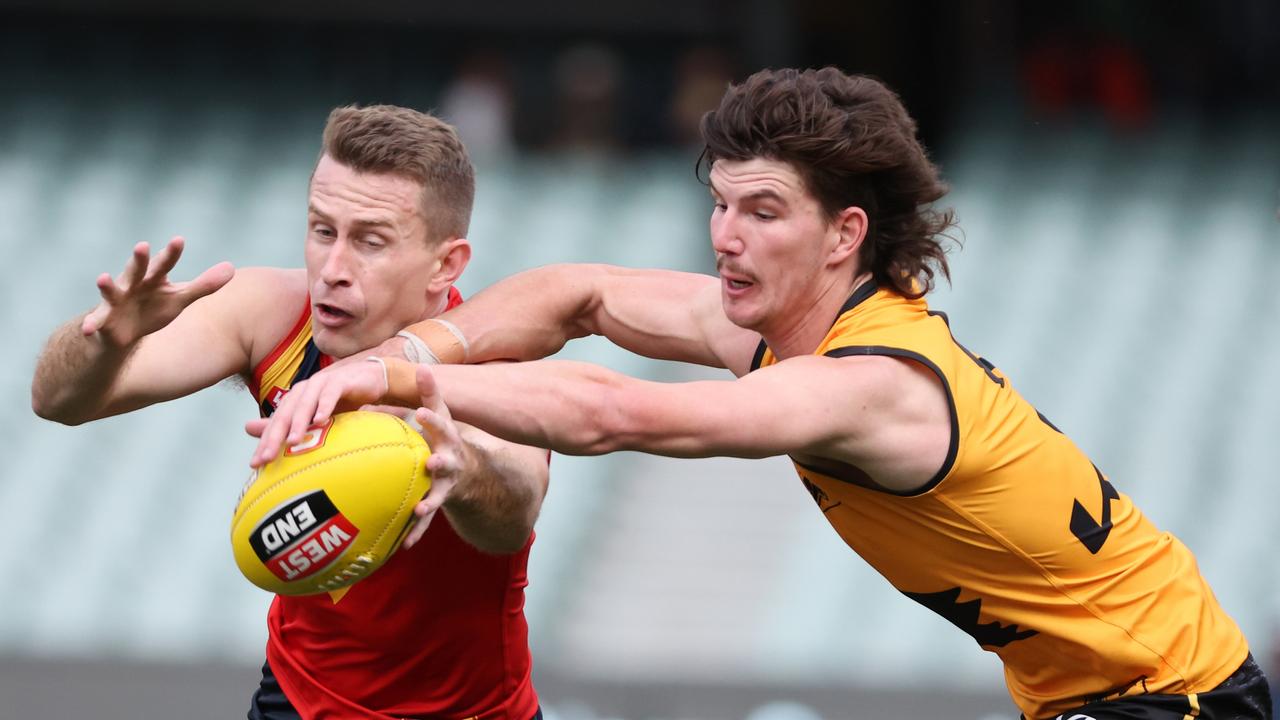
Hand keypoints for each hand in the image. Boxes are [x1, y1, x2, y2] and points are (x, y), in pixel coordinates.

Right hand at [82, 237, 233, 347]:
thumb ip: (203, 285)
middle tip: (142, 245)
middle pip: (136, 270)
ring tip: (102, 278)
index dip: (171, 253)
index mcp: (153, 277)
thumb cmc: (154, 307)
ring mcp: (116, 300)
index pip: (164, 263)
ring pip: (111, 291)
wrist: (124, 330)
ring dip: (106, 285)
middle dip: (138, 259)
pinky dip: (91, 324)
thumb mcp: (180, 298)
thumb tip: (232, 268)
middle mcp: (133, 284)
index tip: (179, 240)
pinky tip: (88, 329)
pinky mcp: (103, 319)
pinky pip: (96, 322)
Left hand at [247, 358, 389, 467]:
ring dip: (298, 422)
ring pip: (305, 404)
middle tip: (267, 457)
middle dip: (275, 436)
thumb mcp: (315, 415)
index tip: (256, 464)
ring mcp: (321, 383)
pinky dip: (325, 406)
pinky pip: (330, 394)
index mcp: (295, 399)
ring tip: (293, 441)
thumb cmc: (342, 399)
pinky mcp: (340, 381)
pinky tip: (321, 420)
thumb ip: (287, 423)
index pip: (276, 423)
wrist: (371, 379)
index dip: (265, 442)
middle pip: (285, 414)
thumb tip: (248, 428)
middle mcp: (304, 390)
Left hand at [403, 365, 466, 548]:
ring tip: (421, 510)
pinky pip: (427, 521)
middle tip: (432, 461)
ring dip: (430, 502)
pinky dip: (417, 531)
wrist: (469, 471)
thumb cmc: (445, 438)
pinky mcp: (438, 503)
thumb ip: (430, 394)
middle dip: (440, 461)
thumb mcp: (442, 415)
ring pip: (439, 495)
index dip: (433, 419)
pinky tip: (406, 544)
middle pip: (446, 461)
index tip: (422, 412)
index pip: (441, 426)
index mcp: (447, 439)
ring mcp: (446, 485)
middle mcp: (449, 462)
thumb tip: (420, 367)